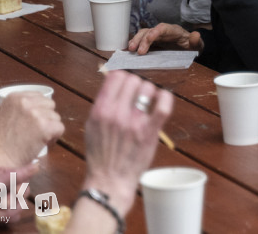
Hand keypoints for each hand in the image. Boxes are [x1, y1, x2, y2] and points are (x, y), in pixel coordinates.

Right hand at [0, 91, 63, 166]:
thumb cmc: (0, 143)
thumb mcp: (7, 115)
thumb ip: (22, 108)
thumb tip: (42, 107)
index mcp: (15, 97)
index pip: (39, 97)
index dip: (39, 110)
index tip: (31, 122)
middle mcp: (25, 101)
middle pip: (50, 105)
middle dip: (46, 118)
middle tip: (34, 132)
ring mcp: (35, 113)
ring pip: (56, 117)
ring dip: (49, 128)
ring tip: (35, 139)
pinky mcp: (44, 126)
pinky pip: (60, 128)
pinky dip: (54, 138)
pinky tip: (42, 144)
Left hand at [0, 163, 39, 232]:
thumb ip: (16, 175)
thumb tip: (37, 164)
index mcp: (1, 174)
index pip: (23, 177)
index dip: (21, 186)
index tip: (14, 191)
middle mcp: (3, 186)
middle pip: (24, 192)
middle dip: (14, 201)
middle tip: (1, 203)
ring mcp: (1, 201)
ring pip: (20, 206)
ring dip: (9, 211)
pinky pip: (14, 216)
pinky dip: (7, 219)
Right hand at [81, 71, 173, 213]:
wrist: (109, 180)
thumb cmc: (101, 154)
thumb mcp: (92, 125)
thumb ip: (103, 103)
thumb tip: (114, 81)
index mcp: (100, 110)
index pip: (116, 76)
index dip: (123, 77)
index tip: (127, 85)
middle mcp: (116, 113)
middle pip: (133, 80)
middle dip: (136, 86)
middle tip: (138, 97)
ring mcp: (134, 122)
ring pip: (147, 88)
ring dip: (150, 92)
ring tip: (148, 103)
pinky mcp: (149, 132)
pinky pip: (163, 106)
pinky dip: (165, 98)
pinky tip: (162, 99)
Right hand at [128, 24, 200, 54]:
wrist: (189, 48)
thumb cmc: (192, 46)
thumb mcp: (197, 45)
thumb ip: (196, 41)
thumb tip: (196, 34)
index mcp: (174, 31)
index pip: (163, 28)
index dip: (155, 32)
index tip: (149, 38)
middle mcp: (163, 32)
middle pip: (150, 31)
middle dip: (142, 38)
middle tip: (136, 50)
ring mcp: (156, 37)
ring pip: (143, 34)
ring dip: (136, 40)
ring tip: (130, 50)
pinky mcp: (152, 42)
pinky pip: (141, 41)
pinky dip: (135, 44)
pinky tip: (129, 50)